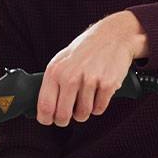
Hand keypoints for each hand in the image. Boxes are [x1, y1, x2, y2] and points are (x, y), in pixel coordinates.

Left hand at [36, 11, 148, 125]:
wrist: (113, 36)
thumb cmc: (85, 50)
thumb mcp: (62, 60)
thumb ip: (52, 81)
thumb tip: (44, 107)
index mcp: (55, 71)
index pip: (45, 105)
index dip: (46, 118)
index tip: (49, 120)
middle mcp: (70, 76)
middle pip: (63, 115)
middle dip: (64, 120)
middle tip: (67, 118)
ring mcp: (89, 80)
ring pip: (82, 114)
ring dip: (83, 113)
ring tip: (85, 101)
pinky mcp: (107, 84)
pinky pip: (99, 109)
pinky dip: (98, 106)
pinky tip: (97, 95)